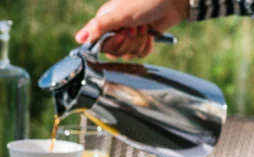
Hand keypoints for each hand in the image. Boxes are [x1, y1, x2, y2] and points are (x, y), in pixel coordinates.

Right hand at [75, 0, 189, 58]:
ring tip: (145, 28)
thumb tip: (79, 38)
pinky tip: (151, 36)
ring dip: (139, 43)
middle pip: (114, 52)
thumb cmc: (146, 1)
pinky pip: (139, 55)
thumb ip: (99, 26)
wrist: (174, 0)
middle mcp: (115, 29)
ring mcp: (128, 35)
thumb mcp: (120, 14)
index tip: (122, 34)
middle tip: (136, 28)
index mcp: (105, 21)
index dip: (112, 44)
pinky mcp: (141, 40)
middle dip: (128, 43)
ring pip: (127, 55)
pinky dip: (146, 47)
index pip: (99, 44)